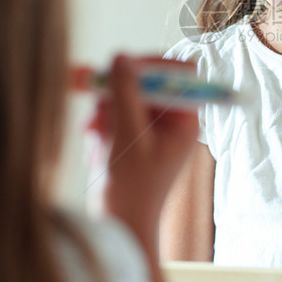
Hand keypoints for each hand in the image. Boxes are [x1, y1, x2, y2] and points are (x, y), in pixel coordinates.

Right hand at [93, 55, 199, 242]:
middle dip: (118, 96)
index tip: (123, 66)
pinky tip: (95, 147)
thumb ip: (125, 94)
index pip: (178, 71)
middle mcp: (172, 119)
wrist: (116, 225)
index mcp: (185, 119)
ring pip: (124, 95)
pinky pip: (112, 112)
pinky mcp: (130, 133)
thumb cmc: (130, 188)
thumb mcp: (127, 135)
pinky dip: (101, 126)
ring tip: (97, 137)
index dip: (151, 64)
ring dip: (105, 113)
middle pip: (145, 81)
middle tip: (99, 111)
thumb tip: (121, 56)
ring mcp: (150, 126)